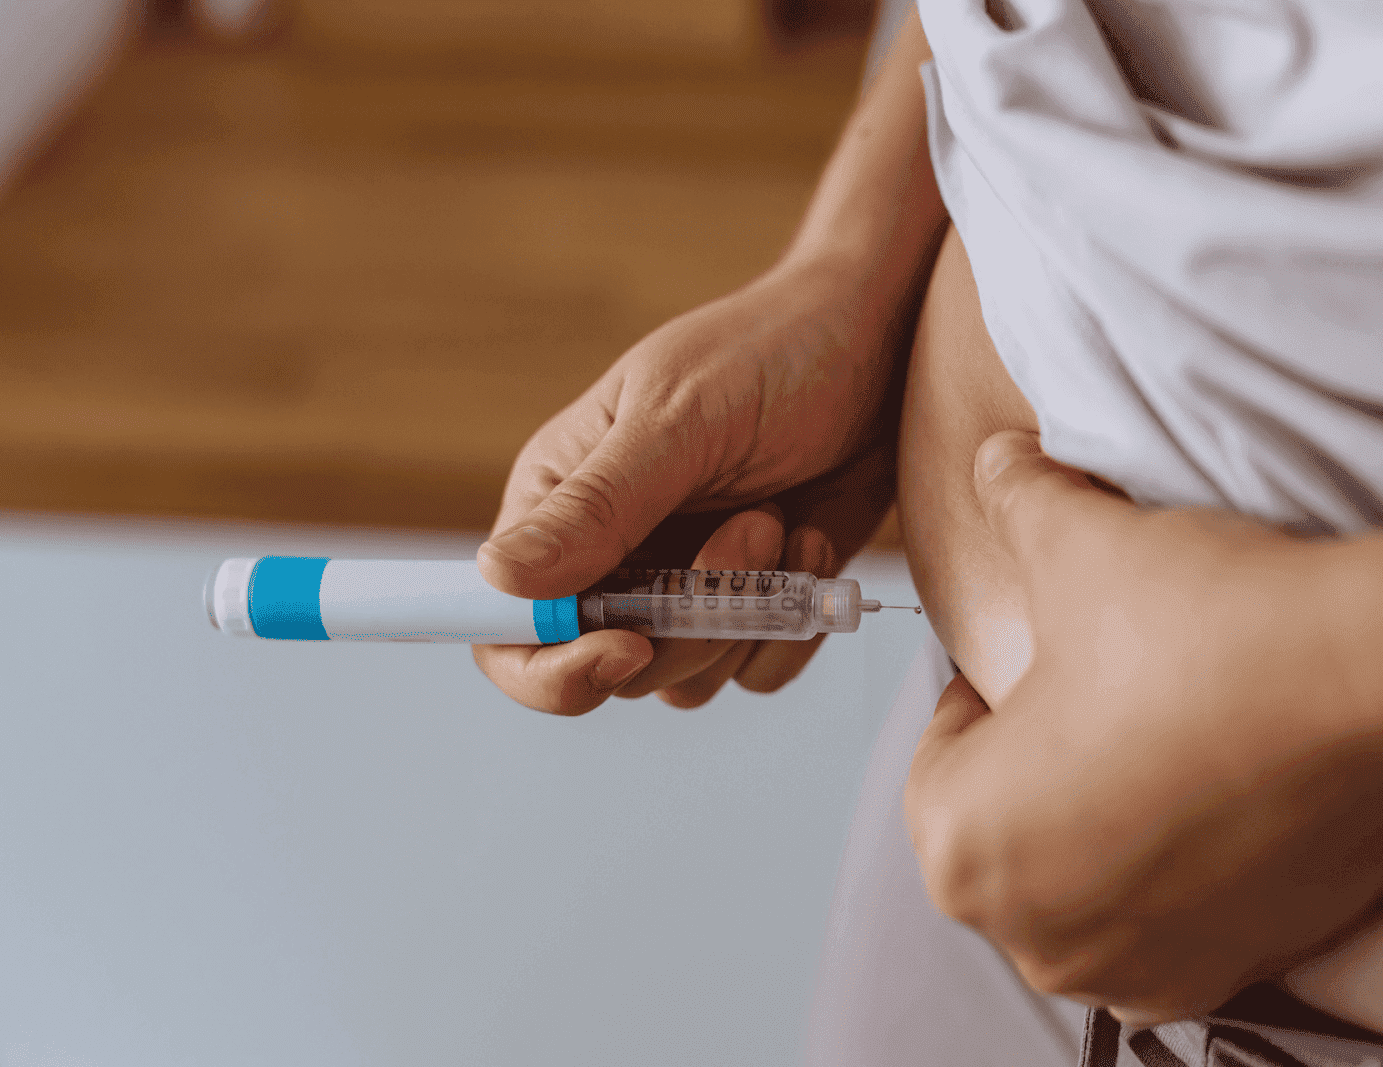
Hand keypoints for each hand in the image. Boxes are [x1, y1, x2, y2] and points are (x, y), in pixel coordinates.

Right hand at [474, 256, 901, 714]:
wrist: (885, 346)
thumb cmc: (774, 352)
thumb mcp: (681, 419)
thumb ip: (597, 506)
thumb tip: (496, 577)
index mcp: (560, 501)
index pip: (507, 629)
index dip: (550, 669)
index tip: (628, 647)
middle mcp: (610, 555)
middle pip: (608, 670)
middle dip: (688, 622)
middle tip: (754, 527)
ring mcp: (682, 585)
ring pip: (686, 679)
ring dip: (746, 617)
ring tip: (782, 520)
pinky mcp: (753, 603)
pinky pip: (756, 670)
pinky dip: (792, 625)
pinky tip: (814, 537)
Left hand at [904, 430, 1382, 1024]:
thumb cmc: (1202, 631)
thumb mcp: (1072, 540)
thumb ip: (1012, 497)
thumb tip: (995, 463)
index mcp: (959, 846)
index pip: (947, 750)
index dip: (992, 687)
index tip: (1048, 653)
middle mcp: (1029, 936)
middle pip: (1013, 823)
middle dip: (1045, 758)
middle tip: (1108, 689)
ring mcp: (1129, 971)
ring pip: (1086, 877)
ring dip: (1108, 817)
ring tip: (1169, 733)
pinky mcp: (1226, 975)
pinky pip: (1167, 920)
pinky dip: (1181, 867)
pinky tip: (1223, 790)